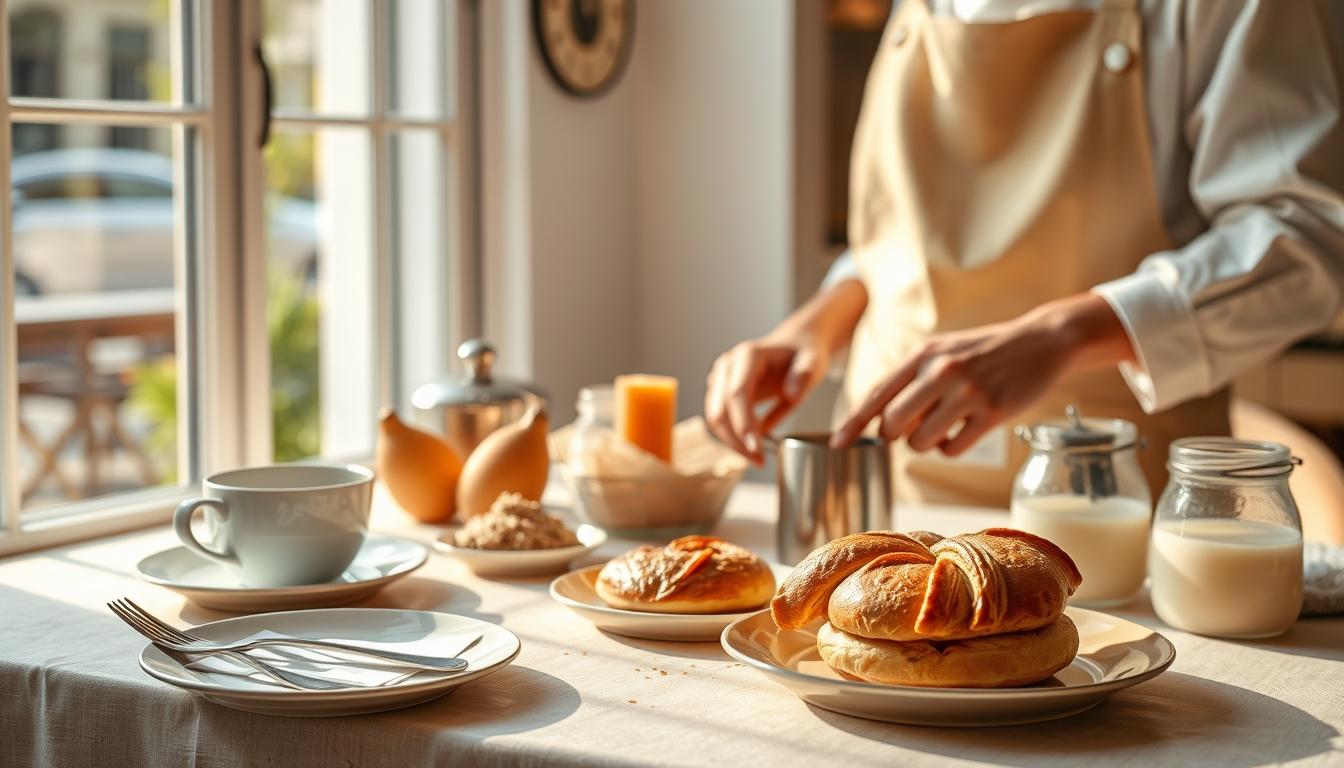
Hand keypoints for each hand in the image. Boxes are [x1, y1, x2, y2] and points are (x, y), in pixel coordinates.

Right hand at [705, 335, 829, 464]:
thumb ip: (804, 376)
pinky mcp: (720, 392)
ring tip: (758, 458)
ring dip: (732, 442)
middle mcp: (728, 365)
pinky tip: (753, 446)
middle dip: (737, 440)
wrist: (794, 345)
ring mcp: (720, 378)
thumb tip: (791, 395)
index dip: (743, 423)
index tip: (756, 448)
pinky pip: (719, 419)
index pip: (737, 393)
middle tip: (760, 461)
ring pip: (715, 417)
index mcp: (748, 355)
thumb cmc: (804, 354)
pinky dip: (732, 437)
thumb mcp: (813, 361)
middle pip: (720, 409)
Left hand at [830, 293, 1134, 453]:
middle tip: (912, 428)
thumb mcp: (942, 351)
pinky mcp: (993, 412)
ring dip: (926, 443)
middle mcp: (941, 371)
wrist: (1040, 341)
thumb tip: (878, 419)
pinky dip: (951, 448)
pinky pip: (952, 449)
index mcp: (923, 354)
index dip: (853, 422)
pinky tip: (963, 432)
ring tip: (943, 426)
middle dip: (896, 435)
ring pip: (920, 441)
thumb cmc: (983, 351)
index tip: (837, 443)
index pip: (876, 394)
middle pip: (892, 424)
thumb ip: (910, 379)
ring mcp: (968, 392)